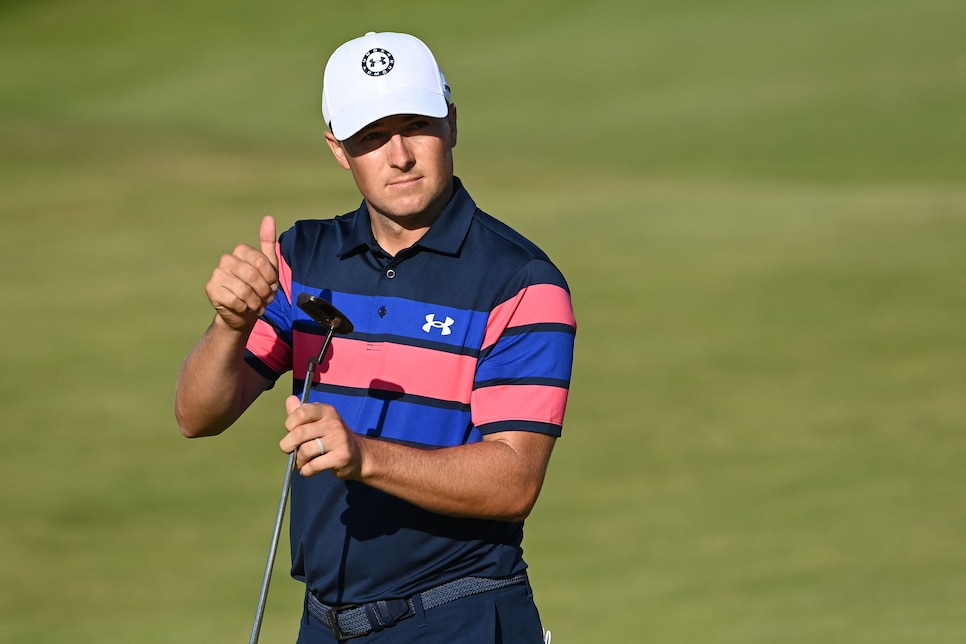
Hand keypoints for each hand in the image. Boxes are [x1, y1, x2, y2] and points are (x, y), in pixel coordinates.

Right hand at [205, 215, 278, 330]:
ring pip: (244, 290)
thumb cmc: (258, 287)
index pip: (261, 261)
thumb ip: (268, 243)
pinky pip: (235, 300)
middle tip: (265, 298)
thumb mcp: (268, 267)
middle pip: (253, 276)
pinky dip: (244, 308)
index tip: (271, 284)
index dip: (270, 277)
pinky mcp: (211, 289)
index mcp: (240, 251)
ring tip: (256, 304)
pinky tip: (244, 308)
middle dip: (264, 291)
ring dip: (255, 302)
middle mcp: (226, 259)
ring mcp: (217, 273)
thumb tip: (269, 218)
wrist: (243, 312)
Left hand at [280, 395, 363, 478]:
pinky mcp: (341, 457)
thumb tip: (290, 399)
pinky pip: (313, 466)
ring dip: (298, 460)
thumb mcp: (320, 421)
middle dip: (287, 444)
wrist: (359, 455)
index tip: (291, 431)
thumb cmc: (333, 437)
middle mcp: (333, 423)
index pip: (301, 412)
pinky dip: (306, 470)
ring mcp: (338, 440)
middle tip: (289, 449)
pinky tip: (308, 469)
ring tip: (301, 462)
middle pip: (299, 433)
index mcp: (327, 411)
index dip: (290, 423)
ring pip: (305, 451)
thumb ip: (302, 412)